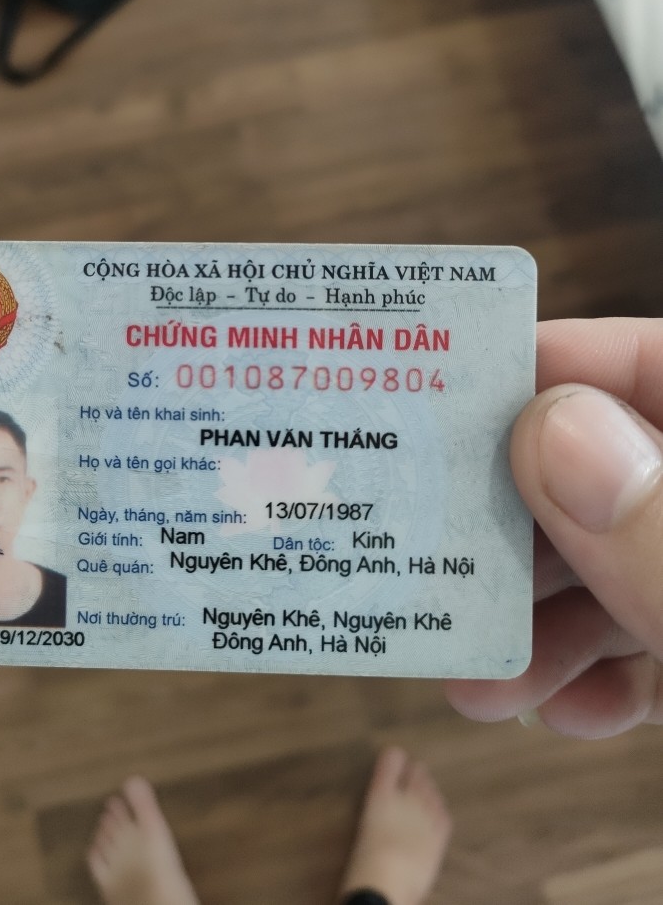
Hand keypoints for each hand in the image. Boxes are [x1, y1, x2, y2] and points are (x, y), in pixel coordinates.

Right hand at [445, 318, 662, 737]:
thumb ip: (662, 529)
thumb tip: (549, 429)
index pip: (652, 361)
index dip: (549, 363)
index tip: (442, 394)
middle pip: (612, 472)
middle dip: (519, 528)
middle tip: (432, 560)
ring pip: (627, 563)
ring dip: (545, 622)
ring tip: (477, 682)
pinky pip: (659, 639)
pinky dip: (609, 674)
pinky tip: (568, 710)